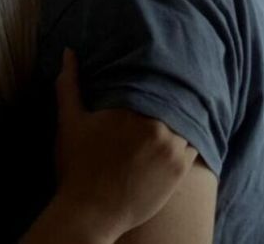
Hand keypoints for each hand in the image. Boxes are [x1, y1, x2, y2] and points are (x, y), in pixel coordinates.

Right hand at [53, 48, 197, 241]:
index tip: (165, 61)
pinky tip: (189, 127)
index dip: (161, 70)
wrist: (91, 212)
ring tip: (188, 100)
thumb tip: (69, 52)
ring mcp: (171, 150)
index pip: (155, 80)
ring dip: (186, 112)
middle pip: (174, 98)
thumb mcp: (70, 120)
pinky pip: (194, 144)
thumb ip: (69, 83)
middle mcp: (157, 127)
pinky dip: (190, 135)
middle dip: (175, 89)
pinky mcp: (179, 170)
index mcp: (130, 110)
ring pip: (187, 120)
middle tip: (182, 74)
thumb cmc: (78, 165)